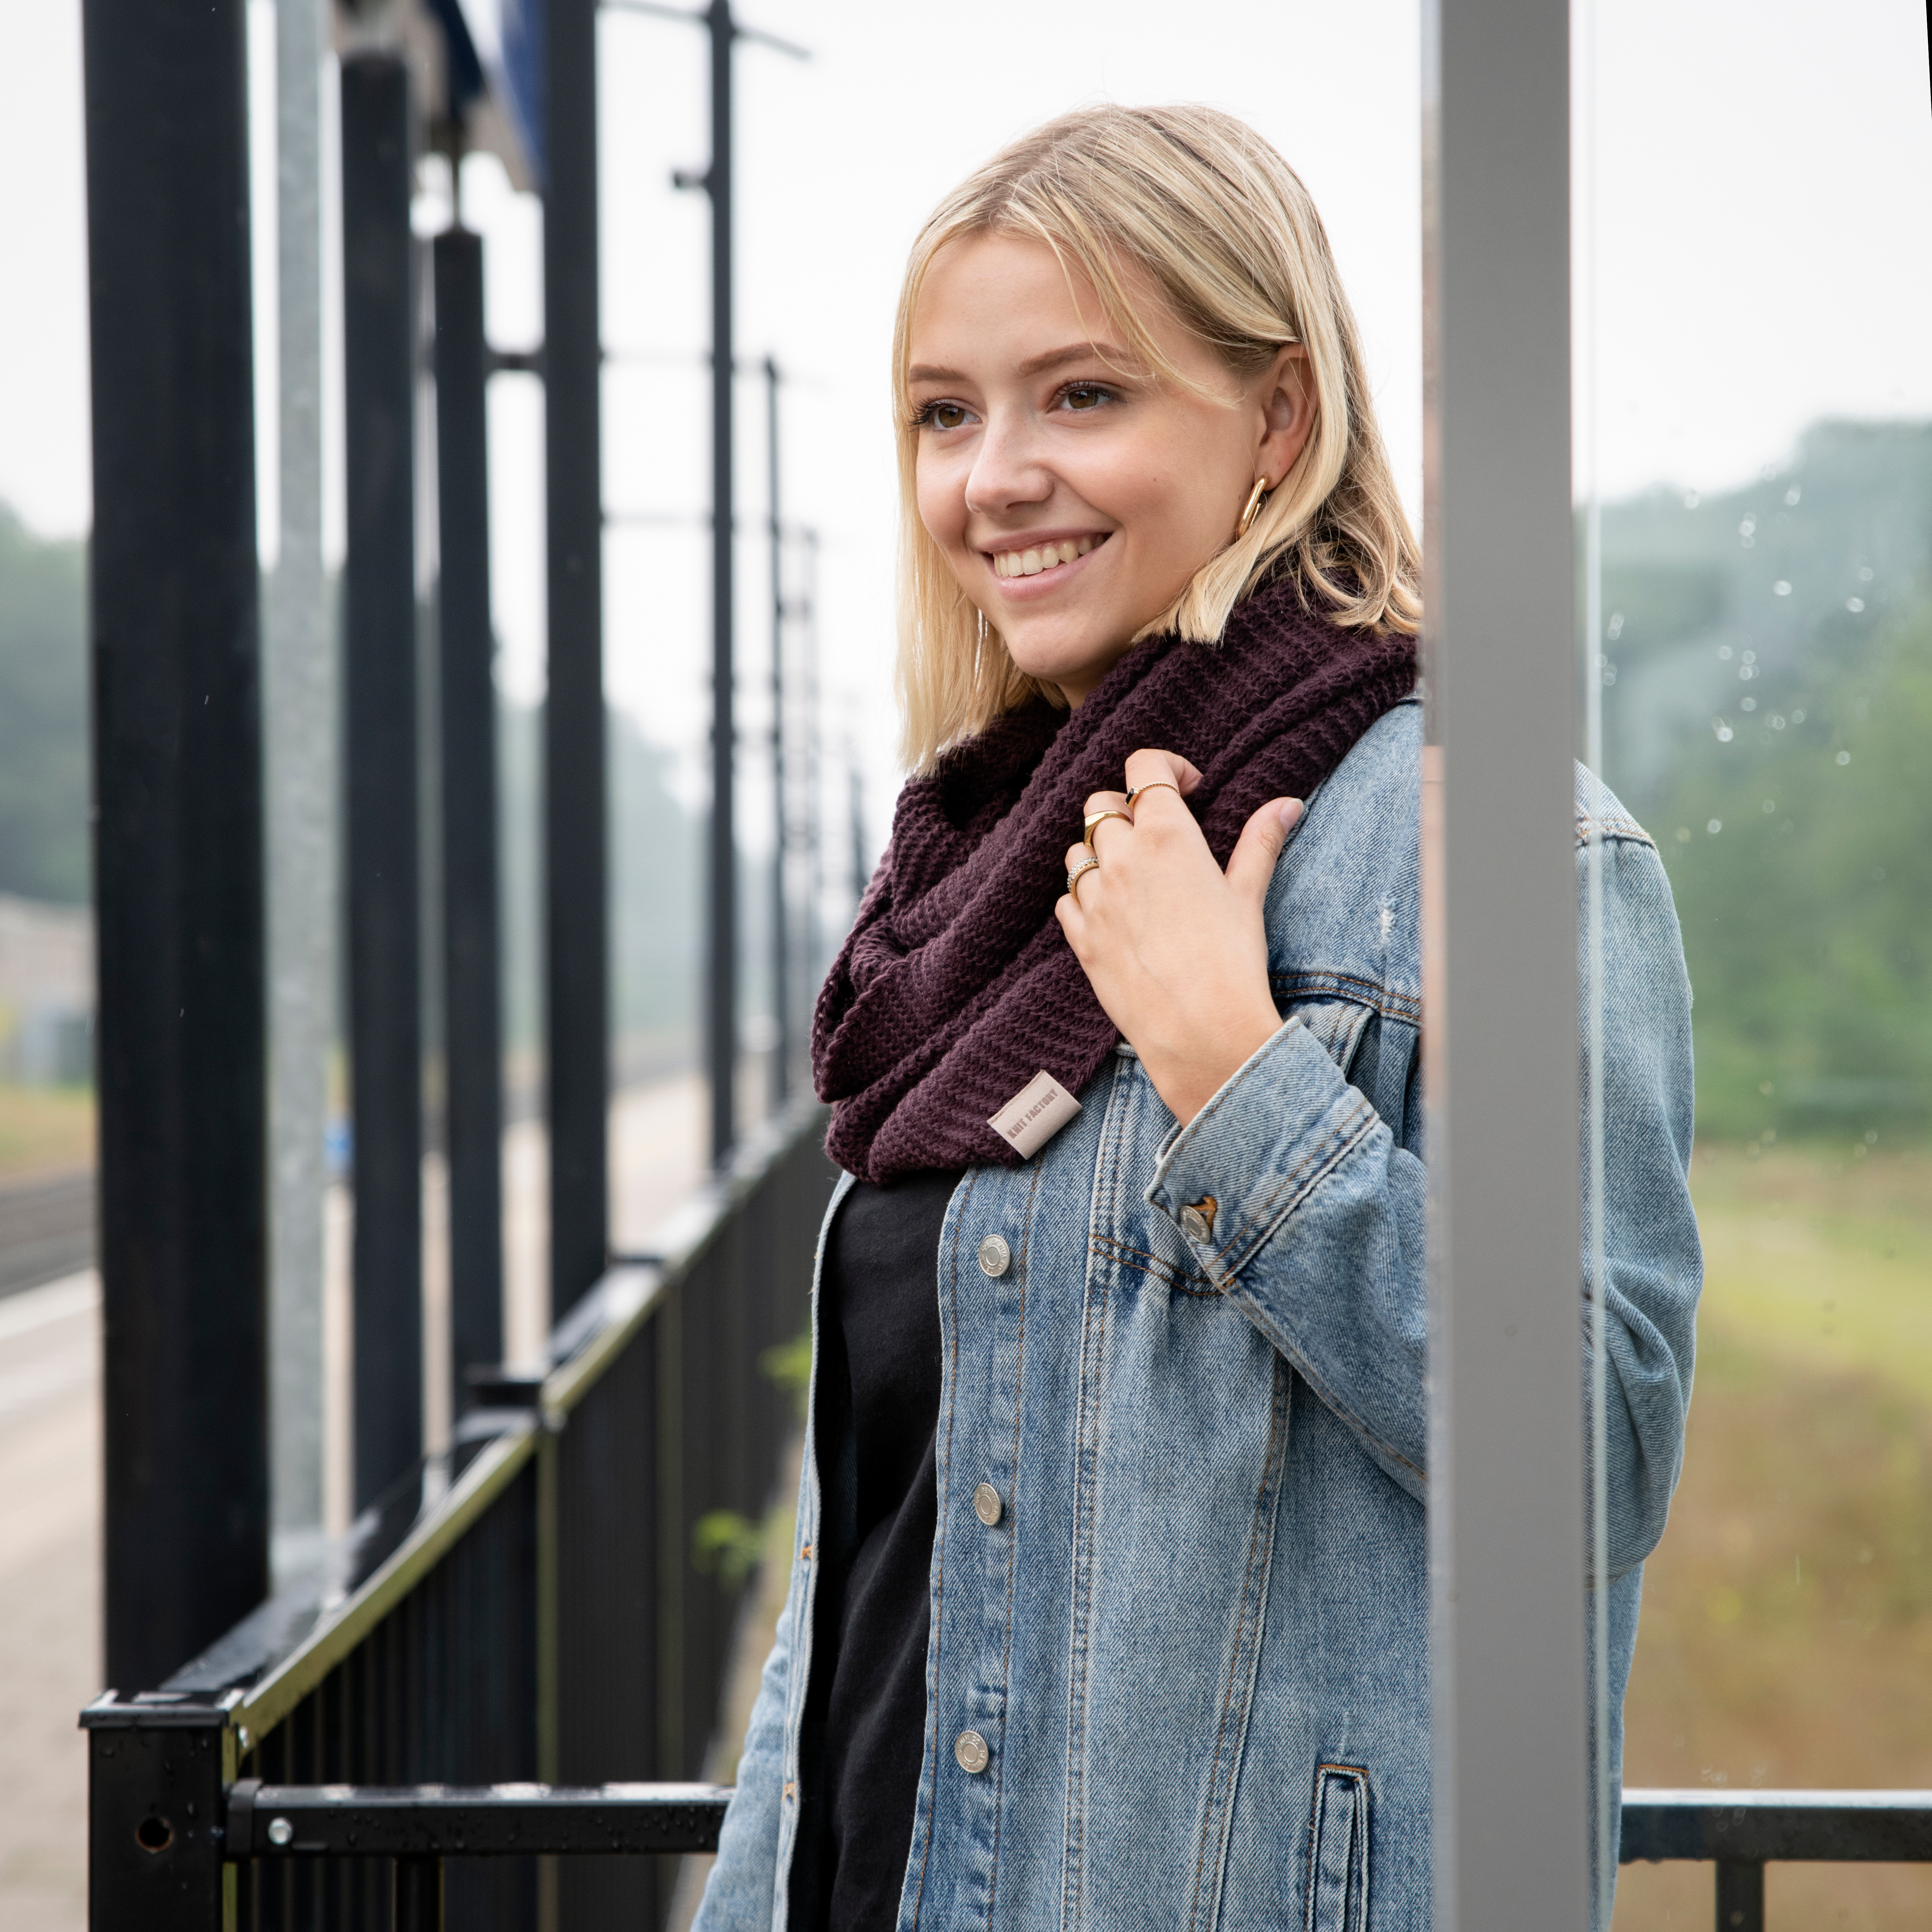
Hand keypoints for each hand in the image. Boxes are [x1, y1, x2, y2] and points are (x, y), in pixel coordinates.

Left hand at [1056, 748, 1302, 1127]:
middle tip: (1155, 832)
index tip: (1186, 787)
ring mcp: (1094, 898)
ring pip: (1077, 851)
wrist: (1200, 1029)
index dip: (1164, 767)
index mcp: (1165, 835)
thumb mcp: (1248, 893)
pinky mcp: (1080, 937)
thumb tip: (1289, 804)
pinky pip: (1067, 899)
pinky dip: (1084, 897)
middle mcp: (1120, 858)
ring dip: (1099, 852)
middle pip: (1101, 806)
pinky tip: (1114, 912)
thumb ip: (1261, 841)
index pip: (1144, 767)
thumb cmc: (1231, 960)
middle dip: (1127, 809)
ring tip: (1132, 873)